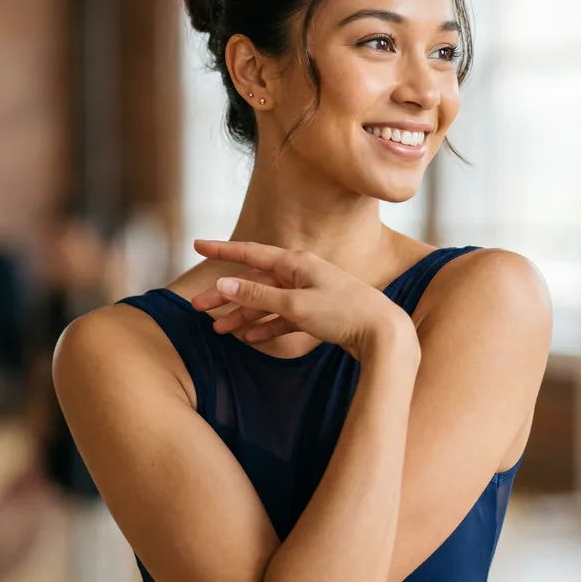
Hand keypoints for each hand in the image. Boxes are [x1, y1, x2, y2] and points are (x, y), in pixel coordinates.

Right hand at [191, 240, 416, 359]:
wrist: (383, 333)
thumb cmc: (343, 312)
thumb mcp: (295, 304)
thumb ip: (258, 295)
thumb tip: (224, 282)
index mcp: (296, 263)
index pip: (250, 253)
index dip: (222, 250)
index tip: (197, 244)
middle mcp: (301, 274)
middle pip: (255, 283)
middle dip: (226, 294)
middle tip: (197, 306)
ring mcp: (310, 294)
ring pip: (267, 303)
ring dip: (243, 315)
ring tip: (219, 329)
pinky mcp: (317, 314)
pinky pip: (283, 318)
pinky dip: (266, 327)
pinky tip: (250, 337)